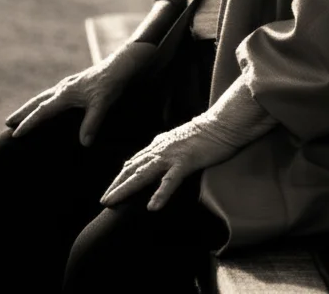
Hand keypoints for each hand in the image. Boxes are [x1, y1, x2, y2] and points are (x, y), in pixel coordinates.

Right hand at [5, 43, 154, 145]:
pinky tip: (54, 104)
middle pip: (39, 101)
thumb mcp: (104, 101)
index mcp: (67, 92)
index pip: (43, 111)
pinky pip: (59, 94)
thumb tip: (83, 143)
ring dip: (35, 105)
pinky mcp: (81, 83)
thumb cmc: (115, 79)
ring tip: (24, 114)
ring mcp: (73, 83)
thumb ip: (93, 121)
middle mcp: (66, 87)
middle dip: (24, 112)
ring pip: (48, 96)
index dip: (29, 123)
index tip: (14, 135)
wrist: (127, 60)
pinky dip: (49, 101)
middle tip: (7, 123)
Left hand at [100, 116, 235, 211]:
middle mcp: (161, 149)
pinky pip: (171, 180)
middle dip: (116, 184)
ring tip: (112, 202)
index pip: (135, 161)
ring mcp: (172, 155)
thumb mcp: (182, 139)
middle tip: (104, 200)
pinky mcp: (186, 161)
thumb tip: (158, 153)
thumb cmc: (208, 132)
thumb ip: (169, 147)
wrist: (224, 122)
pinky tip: (152, 206)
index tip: (111, 189)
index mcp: (161, 144)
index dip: (121, 176)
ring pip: (143, 174)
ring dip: (125, 189)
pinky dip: (160, 193)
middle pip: (132, 168)